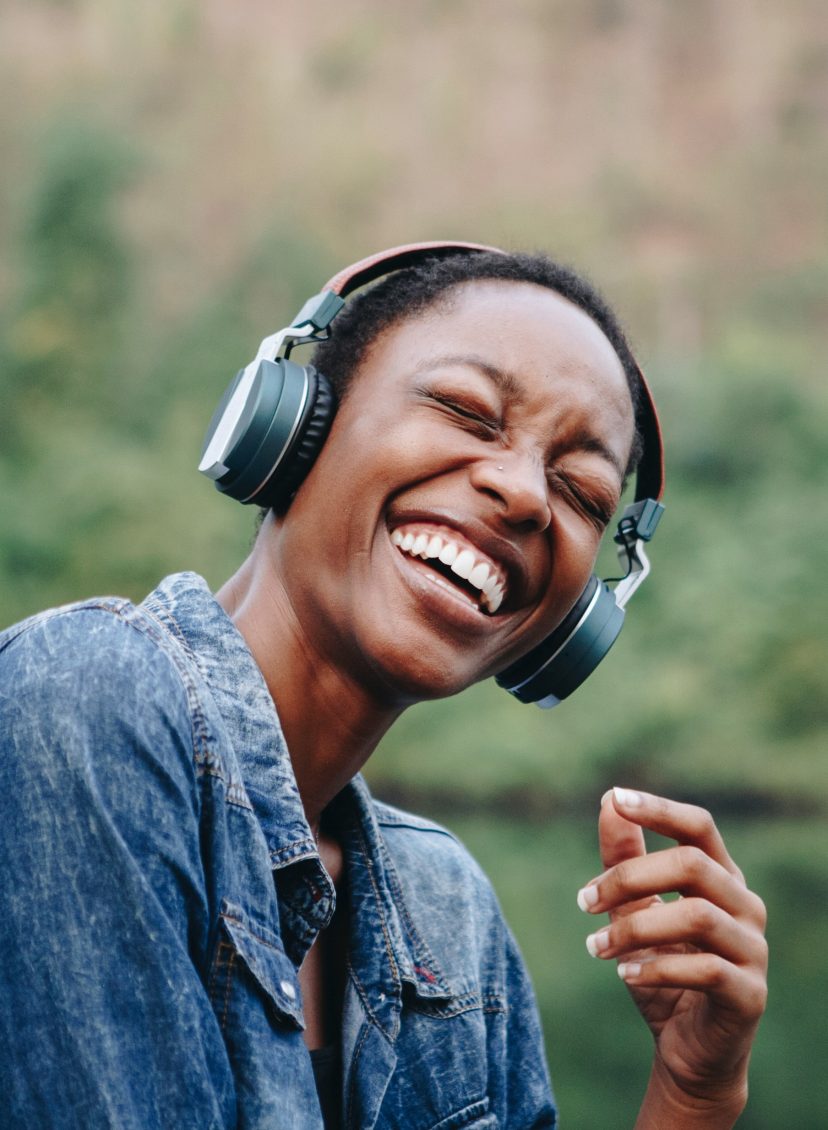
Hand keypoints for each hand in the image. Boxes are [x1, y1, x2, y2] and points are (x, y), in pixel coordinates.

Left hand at [577, 788, 767, 1124]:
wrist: (687, 1051)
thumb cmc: (663, 969)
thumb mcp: (634, 910)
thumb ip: (624, 857)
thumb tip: (609, 800)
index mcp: (721, 877)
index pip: (699, 827)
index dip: (660, 809)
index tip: (617, 798)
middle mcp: (745, 905)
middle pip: (692, 865)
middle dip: (629, 877)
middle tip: (584, 901)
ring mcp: (752, 949)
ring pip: (696, 915)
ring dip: (634, 927)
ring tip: (596, 946)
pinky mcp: (749, 993)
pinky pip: (706, 969)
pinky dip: (656, 968)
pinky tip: (623, 973)